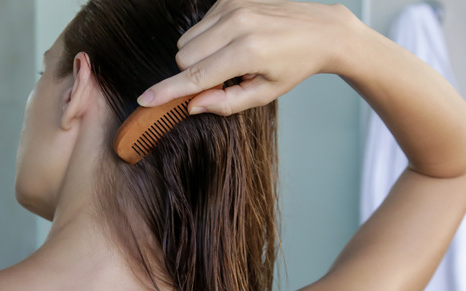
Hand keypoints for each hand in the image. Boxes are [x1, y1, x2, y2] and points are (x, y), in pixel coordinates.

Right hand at [136, 0, 359, 115]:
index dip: (168, 91)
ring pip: (186, 41)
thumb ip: (226, 103)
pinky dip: (207, 40)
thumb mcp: (264, 93)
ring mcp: (232, 6)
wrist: (320, 29)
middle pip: (183, 57)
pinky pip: (198, 26)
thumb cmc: (294, 65)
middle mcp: (238, 24)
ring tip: (229, 60)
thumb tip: (192, 105)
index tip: (145, 99)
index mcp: (248, 52)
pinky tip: (232, 43)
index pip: (196, 76)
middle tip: (222, 79)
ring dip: (198, 56)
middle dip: (192, 73)